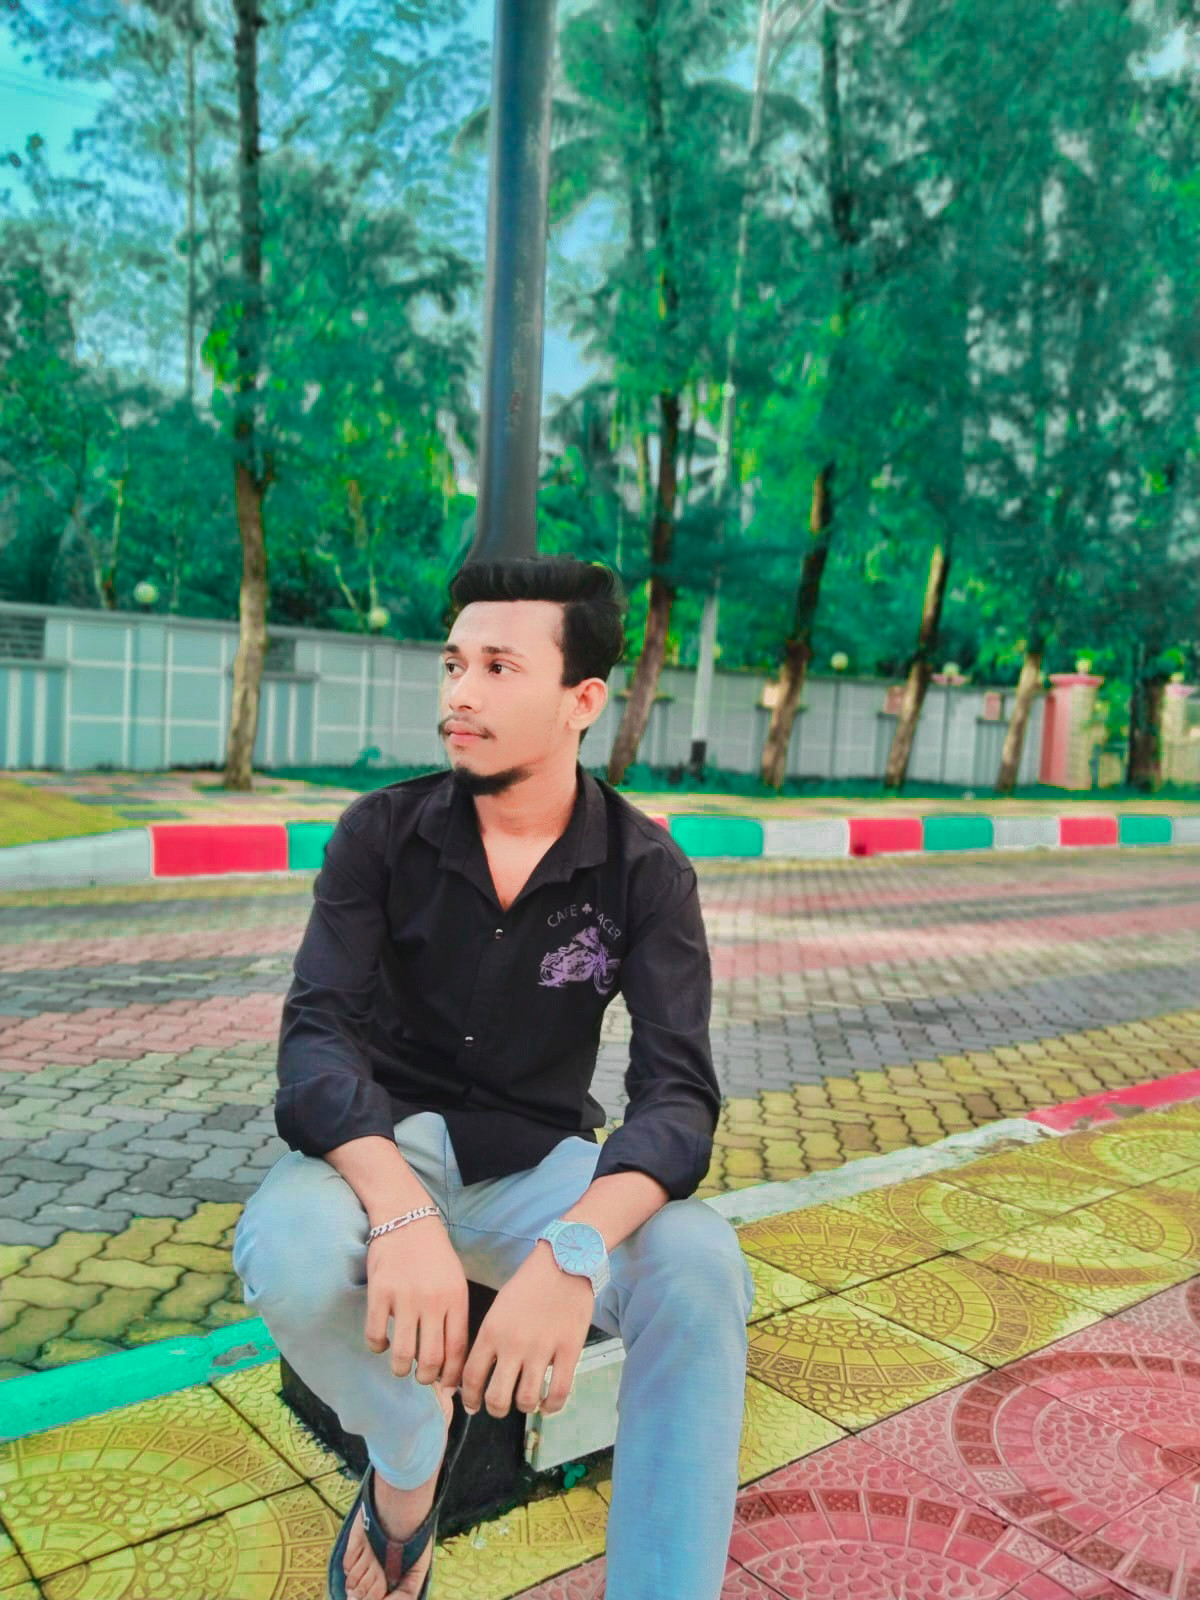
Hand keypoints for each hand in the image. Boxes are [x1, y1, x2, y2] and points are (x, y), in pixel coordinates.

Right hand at [364, 1218, 470, 1390]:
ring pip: (402, 1355)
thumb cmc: (434, 1255)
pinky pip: (376, 1336)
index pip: (457, 1351)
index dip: (452, 1377)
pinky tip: (381, 1342)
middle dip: (425, 1379)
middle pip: (430, 1360)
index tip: (447, 1387)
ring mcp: (405, 1297)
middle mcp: (433, 1301)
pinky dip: (378, 1347)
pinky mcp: (379, 1292)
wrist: (406, 1218)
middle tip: (420, 1377)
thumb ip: (454, 1318)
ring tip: (400, 1364)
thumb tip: (451, 1363)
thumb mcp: (455, 1282)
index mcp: (456, 1299)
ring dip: (400, 1368)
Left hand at [459, 1242, 594, 1418]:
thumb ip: (492, 1338)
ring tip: (526, 1402)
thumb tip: (486, 1370)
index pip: (471, 1377)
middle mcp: (513, 1344)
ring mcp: (541, 1349)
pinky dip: (550, 1406)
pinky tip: (547, 1404)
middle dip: (495, 1409)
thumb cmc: (530, 1282)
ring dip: (524, 1408)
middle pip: (496, 1397)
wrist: (564, 1261)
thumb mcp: (500, 1307)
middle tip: (500, 1407)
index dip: (470, 1398)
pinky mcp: (568, 1351)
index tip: (473, 1405)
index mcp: (492, 1331)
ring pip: (526, 1400)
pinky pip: (557, 1393)